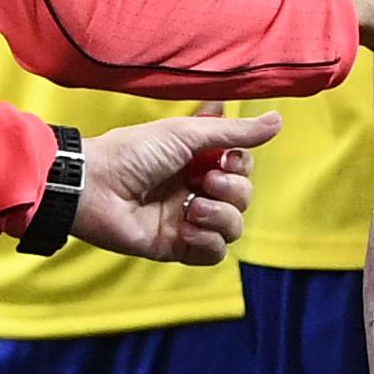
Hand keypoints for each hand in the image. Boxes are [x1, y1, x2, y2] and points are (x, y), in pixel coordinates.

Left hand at [75, 110, 278, 262]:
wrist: (94, 186)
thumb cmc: (133, 152)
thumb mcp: (186, 133)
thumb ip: (233, 132)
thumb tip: (279, 120)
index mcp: (197, 160)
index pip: (242, 167)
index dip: (240, 165)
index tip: (220, 157)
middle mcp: (195, 189)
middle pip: (244, 197)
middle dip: (232, 190)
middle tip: (204, 181)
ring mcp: (187, 219)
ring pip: (234, 228)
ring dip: (220, 216)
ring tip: (190, 208)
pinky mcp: (176, 247)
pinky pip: (214, 253)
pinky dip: (206, 240)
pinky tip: (184, 228)